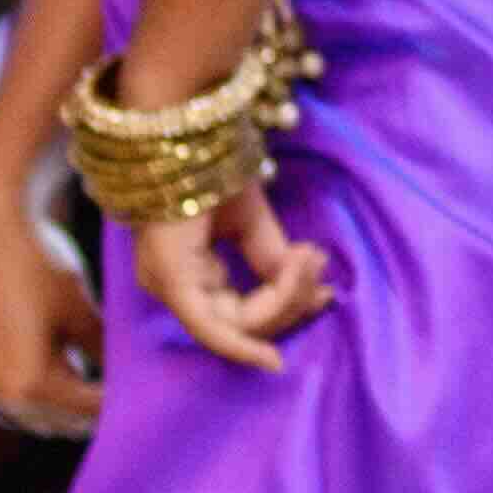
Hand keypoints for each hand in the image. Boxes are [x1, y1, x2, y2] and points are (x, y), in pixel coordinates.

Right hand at [0, 170, 106, 436]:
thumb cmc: (39, 270)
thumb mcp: (80, 312)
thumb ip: (105, 352)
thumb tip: (132, 376)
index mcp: (30, 383)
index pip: (85, 410)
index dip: (115, 407)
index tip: (140, 402)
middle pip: (58, 422)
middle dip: (88, 414)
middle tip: (121, 401)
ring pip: (32, 416)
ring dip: (60, 411)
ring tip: (94, 391)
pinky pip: (8, 402)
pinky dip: (34, 398)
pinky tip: (59, 380)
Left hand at [123, 179, 331, 371]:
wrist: (182, 133)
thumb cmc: (209, 168)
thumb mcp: (252, 221)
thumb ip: (271, 258)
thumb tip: (306, 290)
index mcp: (187, 274)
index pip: (241, 311)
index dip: (285, 303)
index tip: (321, 275)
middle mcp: (174, 288)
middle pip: (243, 324)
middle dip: (289, 303)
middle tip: (319, 267)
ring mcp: (170, 288)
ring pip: (237, 325)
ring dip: (283, 298)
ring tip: (309, 259)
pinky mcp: (174, 284)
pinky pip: (213, 330)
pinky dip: (244, 346)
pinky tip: (272, 358)